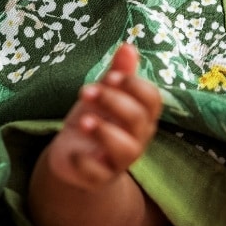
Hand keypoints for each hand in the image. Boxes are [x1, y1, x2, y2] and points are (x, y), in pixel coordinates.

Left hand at [43, 43, 161, 192]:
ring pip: (126, 150)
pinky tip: (73, 153)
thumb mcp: (103, 95)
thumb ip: (118, 73)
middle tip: (86, 91)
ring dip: (104, 132)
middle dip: (113, 101)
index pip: (152, 99)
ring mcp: (118, 161)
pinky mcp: (98, 178)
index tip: (111, 76)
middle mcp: (137, 138)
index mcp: (141, 115)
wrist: (73, 160)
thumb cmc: (95, 121)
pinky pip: (98, 174)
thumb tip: (128, 46)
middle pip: (138, 119)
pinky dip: (85, 163)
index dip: (135, 86)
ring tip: (82, 120)